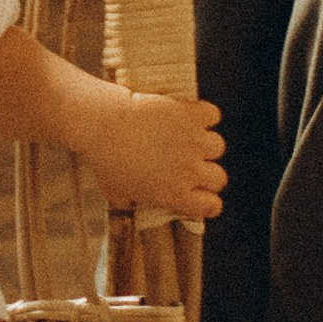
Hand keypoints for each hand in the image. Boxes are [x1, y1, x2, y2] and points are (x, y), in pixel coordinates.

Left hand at [94, 91, 224, 219]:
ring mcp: (194, 142)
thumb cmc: (105, 160)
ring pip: (217, 146)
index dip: (208, 201)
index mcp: (175, 195)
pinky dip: (204, 114)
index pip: (212, 206)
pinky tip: (188, 115)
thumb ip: (130, 202)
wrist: (103, 125)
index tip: (201, 194)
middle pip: (219, 178)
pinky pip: (212, 115)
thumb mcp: (115, 192)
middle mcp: (190, 171)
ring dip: (204, 143)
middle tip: (191, 164)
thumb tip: (134, 203)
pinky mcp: (191, 115)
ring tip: (187, 138)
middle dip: (207, 173)